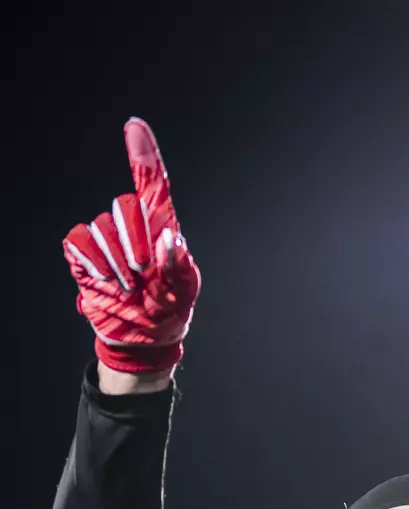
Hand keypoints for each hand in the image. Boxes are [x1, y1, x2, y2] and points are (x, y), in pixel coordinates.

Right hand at [63, 119, 200, 372]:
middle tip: (143, 271)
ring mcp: (107, 240)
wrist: (144, 337)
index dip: (143, 153)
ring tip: (128, 286)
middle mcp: (133, 226)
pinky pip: (79, 241)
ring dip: (116, 260)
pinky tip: (106, 279)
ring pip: (101, 227)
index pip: (152, 182)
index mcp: (162, 226)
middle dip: (134, 239)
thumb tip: (168, 239)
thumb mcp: (185, 290)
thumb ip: (180, 265)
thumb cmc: (170, 309)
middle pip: (124, 206)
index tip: (134, 126)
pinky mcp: (85, 256)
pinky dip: (92, 260)